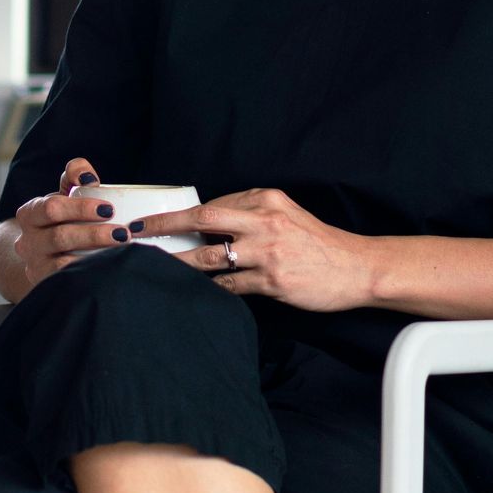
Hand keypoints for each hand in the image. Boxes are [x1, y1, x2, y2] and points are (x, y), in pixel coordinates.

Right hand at [6, 156, 121, 293]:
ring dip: (95, 257)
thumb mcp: (64, 195)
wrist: (41, 256)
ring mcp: (35, 267)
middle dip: (94, 234)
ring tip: (121, 251)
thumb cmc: (61, 219)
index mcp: (30, 214)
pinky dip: (89, 276)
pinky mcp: (45, 286)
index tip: (109, 208)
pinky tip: (110, 270)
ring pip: (63, 264)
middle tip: (123, 233)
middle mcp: (27, 242)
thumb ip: (75, 176)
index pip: (52, 208)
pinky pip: (68, 283)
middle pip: (60, 237)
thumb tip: (87, 176)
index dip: (81, 208)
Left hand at [134, 188, 376, 313]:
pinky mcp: (272, 281)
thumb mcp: (287, 215)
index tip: (157, 222)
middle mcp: (265, 221)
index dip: (183, 215)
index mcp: (267, 199)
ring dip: (178, 263)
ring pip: (210, 256)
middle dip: (165, 224)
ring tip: (153, 268)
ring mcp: (267, 252)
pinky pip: (229, 286)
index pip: (215, 204)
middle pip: (204, 218)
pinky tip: (192, 292)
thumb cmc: (320, 243)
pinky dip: (208, 289)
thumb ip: (252, 214)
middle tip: (135, 233)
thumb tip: (210, 223)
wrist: (357, 268)